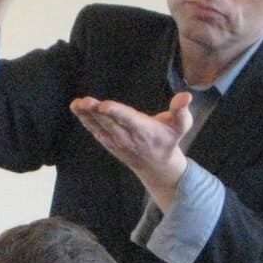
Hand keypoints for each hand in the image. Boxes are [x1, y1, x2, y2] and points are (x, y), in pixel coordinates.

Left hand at [70, 92, 193, 209]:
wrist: (157, 166)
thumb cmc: (169, 140)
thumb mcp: (181, 126)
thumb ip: (182, 111)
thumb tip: (187, 96)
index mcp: (145, 131)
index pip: (128, 120)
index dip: (116, 112)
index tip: (103, 105)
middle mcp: (128, 138)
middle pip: (110, 123)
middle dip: (96, 112)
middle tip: (84, 101)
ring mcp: (116, 142)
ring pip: (99, 127)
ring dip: (86, 116)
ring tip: (76, 104)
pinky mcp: (109, 143)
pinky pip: (95, 131)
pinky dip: (86, 121)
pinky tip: (77, 109)